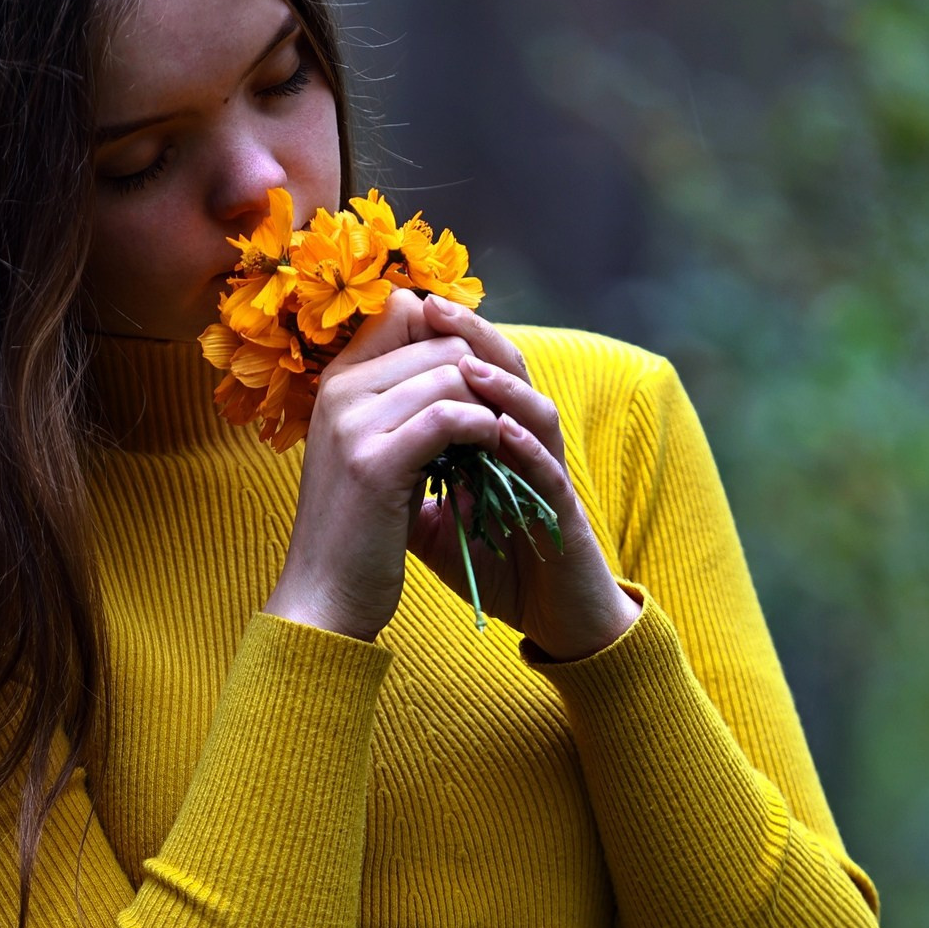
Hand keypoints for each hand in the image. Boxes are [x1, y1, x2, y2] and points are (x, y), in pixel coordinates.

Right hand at [262, 291, 503, 642]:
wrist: (324, 596)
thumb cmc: (357, 527)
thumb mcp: (372, 448)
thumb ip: (399, 402)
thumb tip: (456, 359)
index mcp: (336, 382)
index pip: (403, 310)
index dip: (449, 335)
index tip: (472, 380)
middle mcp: (338, 391)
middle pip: (438, 339)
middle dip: (481, 376)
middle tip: (495, 418)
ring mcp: (353, 424)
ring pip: (451, 373)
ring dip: (489, 405)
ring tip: (496, 441)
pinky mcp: (376, 462)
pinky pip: (451, 416)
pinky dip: (484, 431)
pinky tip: (491, 454)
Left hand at [403, 296, 639, 661]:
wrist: (554, 624)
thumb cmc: (502, 569)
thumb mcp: (437, 528)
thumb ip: (409, 490)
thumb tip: (361, 464)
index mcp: (496, 444)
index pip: (474, 376)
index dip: (445, 342)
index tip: (402, 314)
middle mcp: (527, 449)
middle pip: (508, 375)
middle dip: (473, 336)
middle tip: (434, 304)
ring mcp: (549, 478)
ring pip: (536, 411)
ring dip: (503, 383)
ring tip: (465, 360)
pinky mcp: (566, 515)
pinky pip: (548, 471)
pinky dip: (525, 446)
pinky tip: (500, 430)